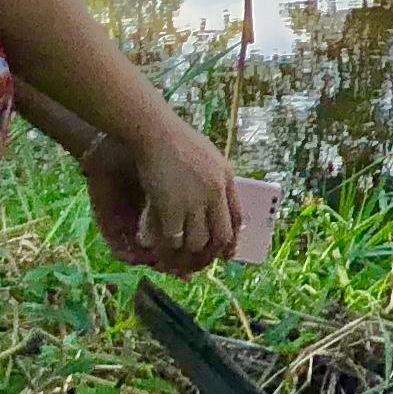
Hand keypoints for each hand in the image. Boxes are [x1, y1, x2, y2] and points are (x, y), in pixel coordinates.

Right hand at [82, 119, 255, 275]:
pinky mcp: (171, 206)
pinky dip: (168, 246)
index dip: (232, 241)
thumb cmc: (176, 140)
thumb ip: (215, 179)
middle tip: (198, 261)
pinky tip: (161, 246)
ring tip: (177, 255)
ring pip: (197, 242)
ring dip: (187, 252)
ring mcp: (194, 201)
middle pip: (220, 235)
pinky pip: (174, 238)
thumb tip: (216, 202)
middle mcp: (215, 192)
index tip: (226, 255)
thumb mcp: (208, 156)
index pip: (237, 218)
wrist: (155, 132)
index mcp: (226, 178)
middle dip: (211, 253)